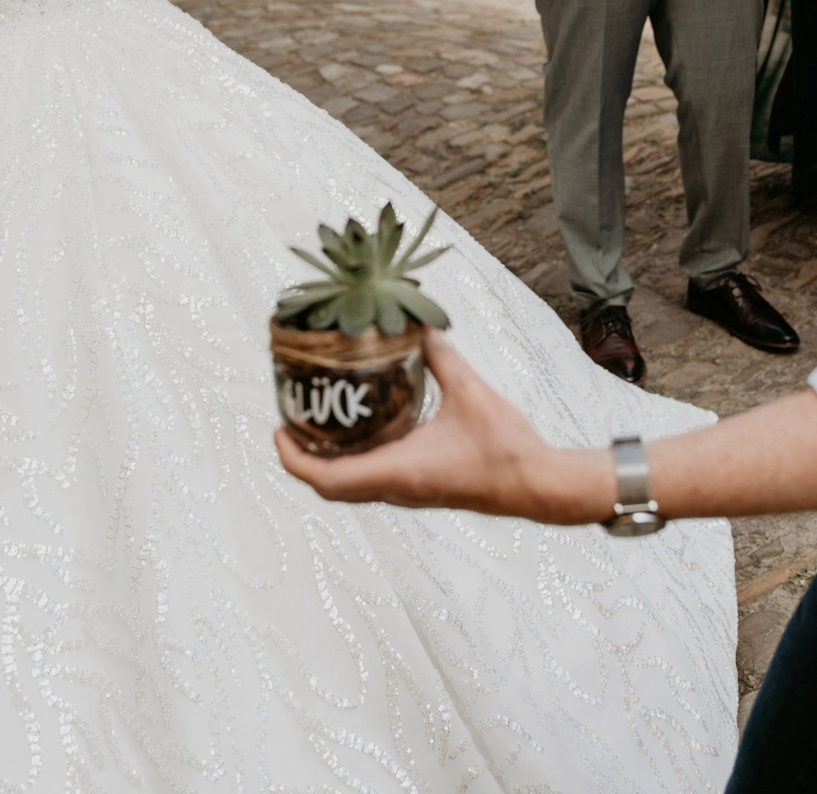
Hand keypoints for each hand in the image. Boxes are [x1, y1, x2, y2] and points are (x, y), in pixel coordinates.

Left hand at [275, 329, 612, 523]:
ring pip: (352, 488)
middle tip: (291, 422)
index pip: (327, 480)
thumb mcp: (469, 391)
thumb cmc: (506, 448)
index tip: (278, 431)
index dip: (294, 460)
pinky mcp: (423, 489)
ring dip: (329, 463)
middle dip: (304, 459)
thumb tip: (420, 324)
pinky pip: (374, 482)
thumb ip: (441, 356)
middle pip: (331, 488)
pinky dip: (356, 462)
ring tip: (320, 423)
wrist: (537, 486)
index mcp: (399, 471)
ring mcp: (410, 493)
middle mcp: (397, 488)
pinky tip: (366, 431)